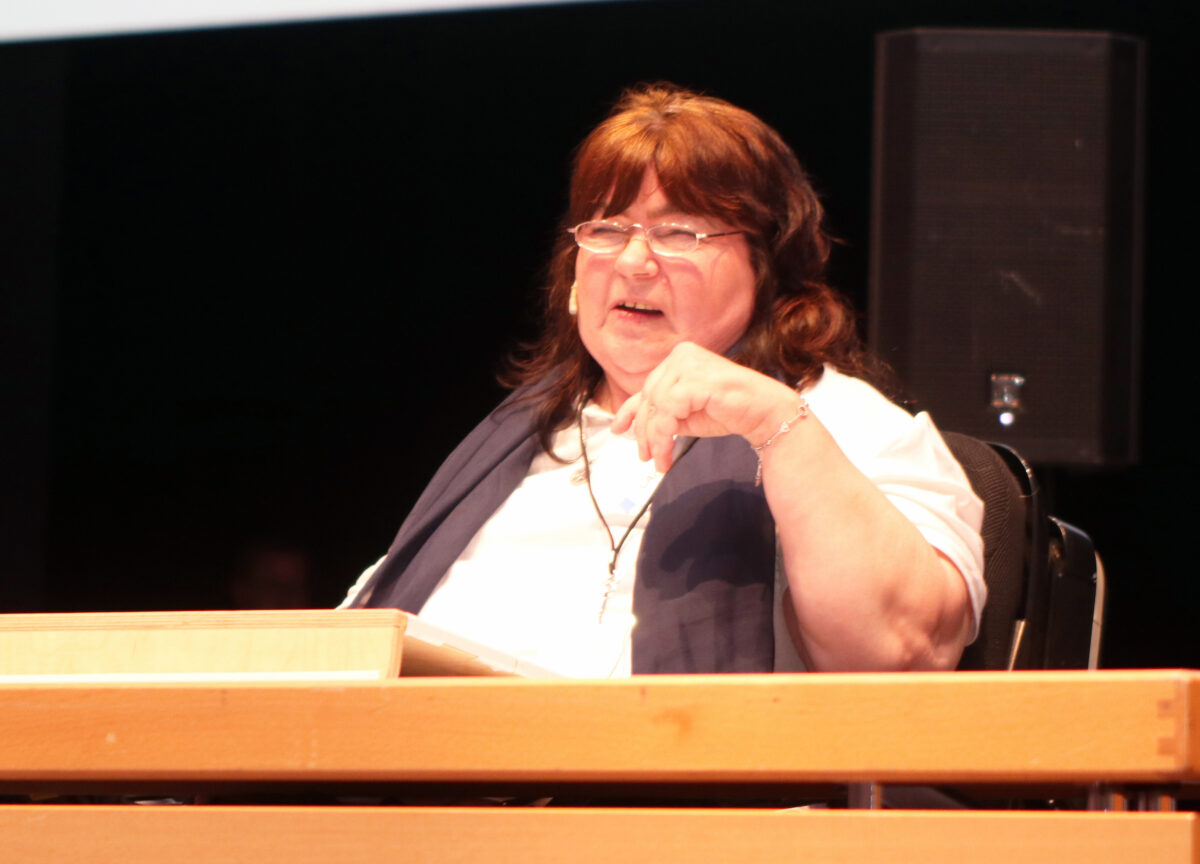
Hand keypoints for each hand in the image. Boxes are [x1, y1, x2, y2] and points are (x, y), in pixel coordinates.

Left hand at [610, 342, 797, 472]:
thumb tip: (630, 425)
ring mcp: (689, 365)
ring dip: (654, 439)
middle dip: (644, 432)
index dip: (630, 411)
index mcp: (679, 358)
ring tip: (660, 460)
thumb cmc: (729, 411)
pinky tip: (668, 453)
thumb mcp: (685, 413)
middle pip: (648, 398)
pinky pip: (667, 413)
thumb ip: (661, 413)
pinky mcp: (696, 380)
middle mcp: (682, 355)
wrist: (764, 413)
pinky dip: (663, 437)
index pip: (648, 387)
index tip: (619, 430)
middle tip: (646, 457)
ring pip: (655, 407)